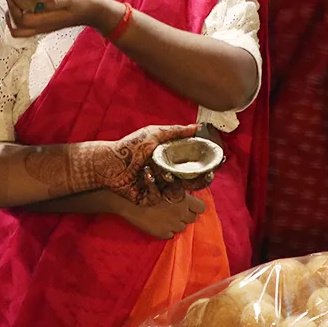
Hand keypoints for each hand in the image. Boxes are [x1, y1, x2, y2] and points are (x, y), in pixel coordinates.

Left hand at [5, 0, 107, 37]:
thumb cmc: (82, 2)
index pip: (22, 20)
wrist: (92, 11)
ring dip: (12, 16)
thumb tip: (40, 0)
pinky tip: (24, 1)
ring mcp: (42, 27)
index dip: (14, 6)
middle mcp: (42, 27)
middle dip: (10, 12)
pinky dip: (18, 15)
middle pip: (16, 30)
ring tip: (16, 0)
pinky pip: (24, 26)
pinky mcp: (43, 24)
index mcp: (47, 21)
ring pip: (19, 30)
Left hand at [74, 124, 198, 204]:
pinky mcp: (151, 199)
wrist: (109, 162)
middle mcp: (169, 175)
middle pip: (193, 182)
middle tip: (204, 175)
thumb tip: (198, 127)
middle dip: (200, 180)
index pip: (196, 166)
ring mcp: (161, 188)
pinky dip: (153, 183)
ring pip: (179, 191)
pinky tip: (144, 174)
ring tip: (159, 169)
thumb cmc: (130, 146)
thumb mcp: (154, 134)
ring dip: (171, 179)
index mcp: (172, 161)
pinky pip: (160, 195)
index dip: (208, 165)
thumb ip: (176, 132)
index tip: (218, 161)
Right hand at [119, 193, 206, 239]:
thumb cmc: (148, 189)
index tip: (189, 205)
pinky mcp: (164, 234)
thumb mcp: (167, 184)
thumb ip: (180, 190)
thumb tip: (188, 194)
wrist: (131, 203)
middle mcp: (181, 214)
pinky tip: (159, 223)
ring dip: (177, 222)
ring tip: (165, 216)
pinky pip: (171, 234)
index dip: (195, 206)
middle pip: (192, 218)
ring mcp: (173, 226)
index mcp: (184, 200)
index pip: (201, 208)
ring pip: (182, 227)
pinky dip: (167, 230)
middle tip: (175, 209)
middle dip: (186, 214)